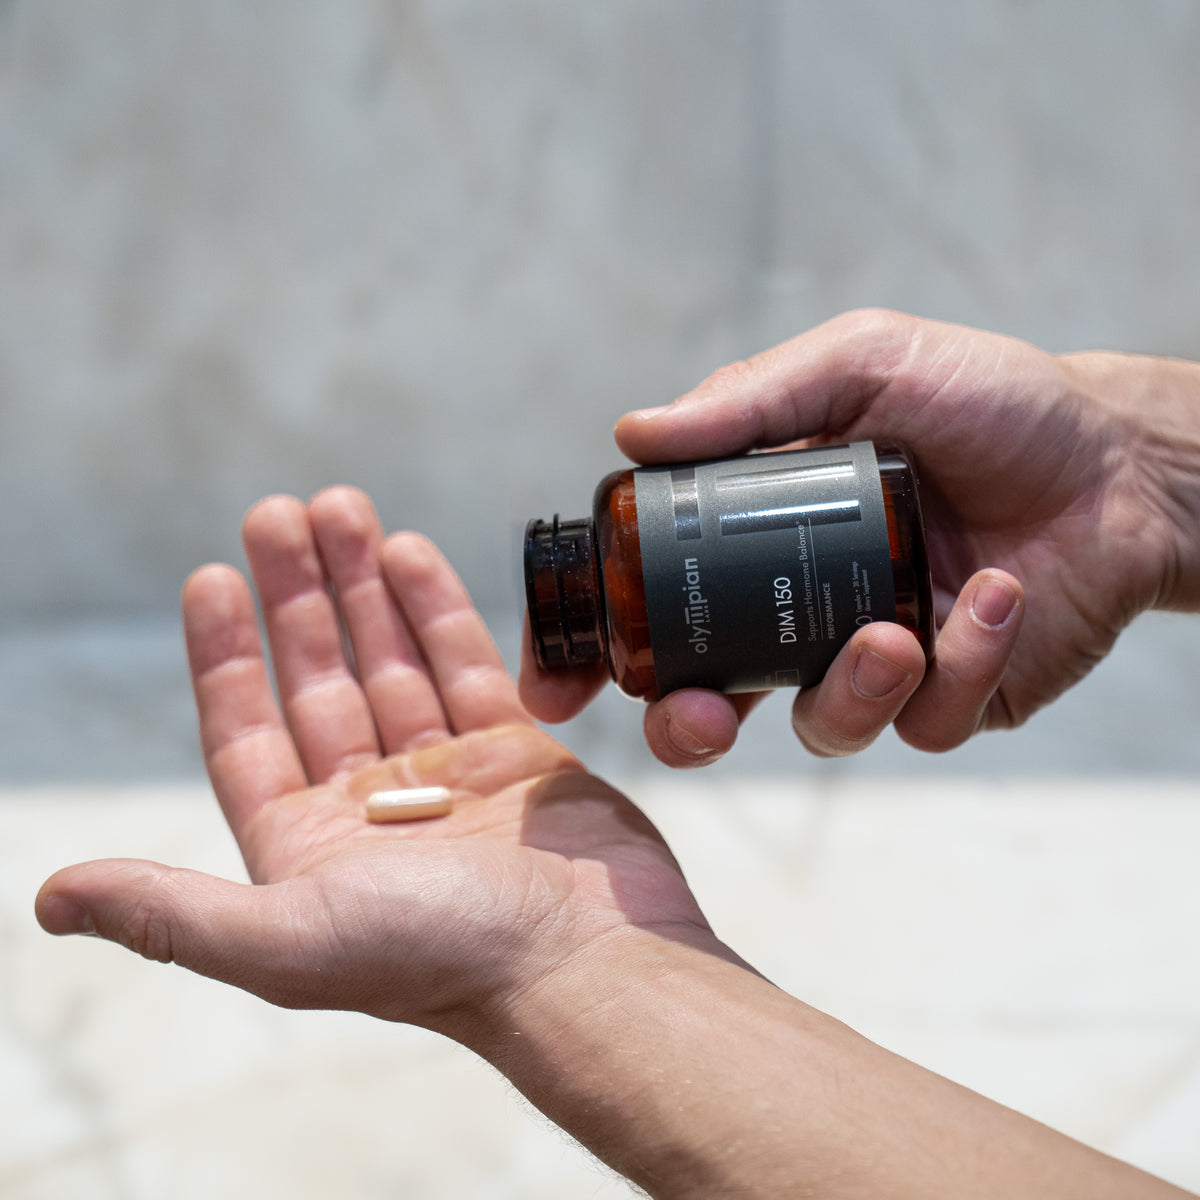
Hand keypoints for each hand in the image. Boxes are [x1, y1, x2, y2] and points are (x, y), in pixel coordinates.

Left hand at [36, 488, 718, 1033]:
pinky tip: (406, 551)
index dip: (224, 652)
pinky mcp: (514, 754)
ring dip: (360, 584)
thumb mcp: (288, 942)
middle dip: (295, 594)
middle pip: (318, 678)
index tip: (210, 575)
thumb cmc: (442, 962)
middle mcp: (369, 808)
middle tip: (278, 511)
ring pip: (389, 659)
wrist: (587, 965)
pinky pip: (463, 666)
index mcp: (306, 848)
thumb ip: (172, 912)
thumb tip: (48, 902)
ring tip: (340, 506)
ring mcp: (445, 776)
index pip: (246, 729)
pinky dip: (433, 608)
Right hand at [522, 309, 1199, 764]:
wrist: (1115, 456)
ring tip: (895, 632)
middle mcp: (805, 610)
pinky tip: (990, 595)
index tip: (554, 683)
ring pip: (820, 726)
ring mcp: (877, 661)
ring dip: (846, 691)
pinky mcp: (953, 696)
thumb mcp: (862, 365)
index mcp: (763, 543)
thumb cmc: (986, 402)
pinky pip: (928, 720)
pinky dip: (958, 664)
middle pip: (709, 701)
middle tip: (699, 712)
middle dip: (687, 726)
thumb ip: (752, 399)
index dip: (598, 651)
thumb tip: (631, 430)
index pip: (659, 606)